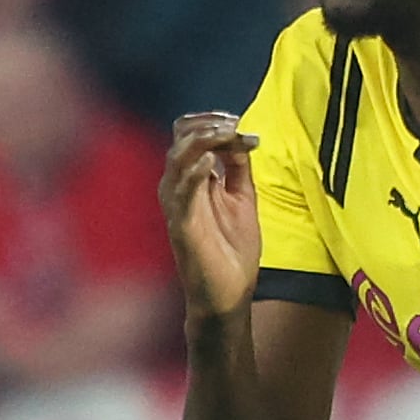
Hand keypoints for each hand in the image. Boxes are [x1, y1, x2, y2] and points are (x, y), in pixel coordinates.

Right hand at [160, 113, 263, 325]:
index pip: (189, 136)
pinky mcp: (181, 227)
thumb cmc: (232, 251)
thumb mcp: (242, 199)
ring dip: (200, 142)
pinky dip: (193, 174)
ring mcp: (177, 207)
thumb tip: (241, 137)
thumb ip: (238, 169)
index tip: (240, 123)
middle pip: (179, 140)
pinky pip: (180, 194)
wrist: (229, 296)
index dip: (211, 123)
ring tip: (224, 133)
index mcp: (193, 180)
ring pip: (176, 161)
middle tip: (233, 124)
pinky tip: (210, 163)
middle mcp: (179, 189)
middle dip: (206, 126)